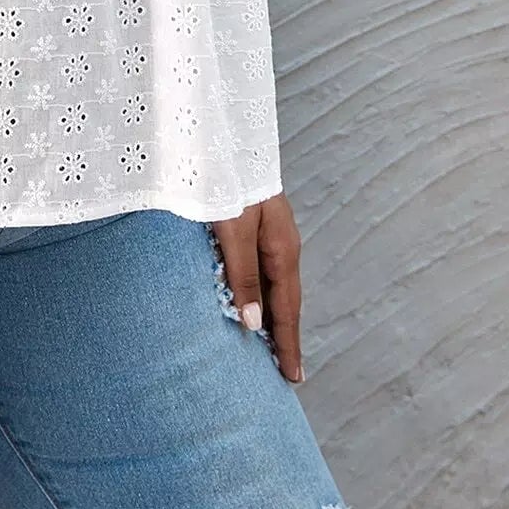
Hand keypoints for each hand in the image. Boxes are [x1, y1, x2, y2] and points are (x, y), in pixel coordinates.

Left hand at [210, 193, 303, 383]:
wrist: (215, 129)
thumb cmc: (223, 175)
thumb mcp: (232, 226)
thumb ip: (242, 273)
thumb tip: (253, 324)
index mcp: (281, 246)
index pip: (287, 308)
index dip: (287, 344)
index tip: (293, 379)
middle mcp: (278, 241)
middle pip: (282, 297)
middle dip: (282, 334)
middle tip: (283, 371)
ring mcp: (265, 229)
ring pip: (268, 281)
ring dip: (267, 313)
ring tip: (265, 344)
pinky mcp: (247, 219)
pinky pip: (255, 265)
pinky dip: (253, 290)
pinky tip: (244, 297)